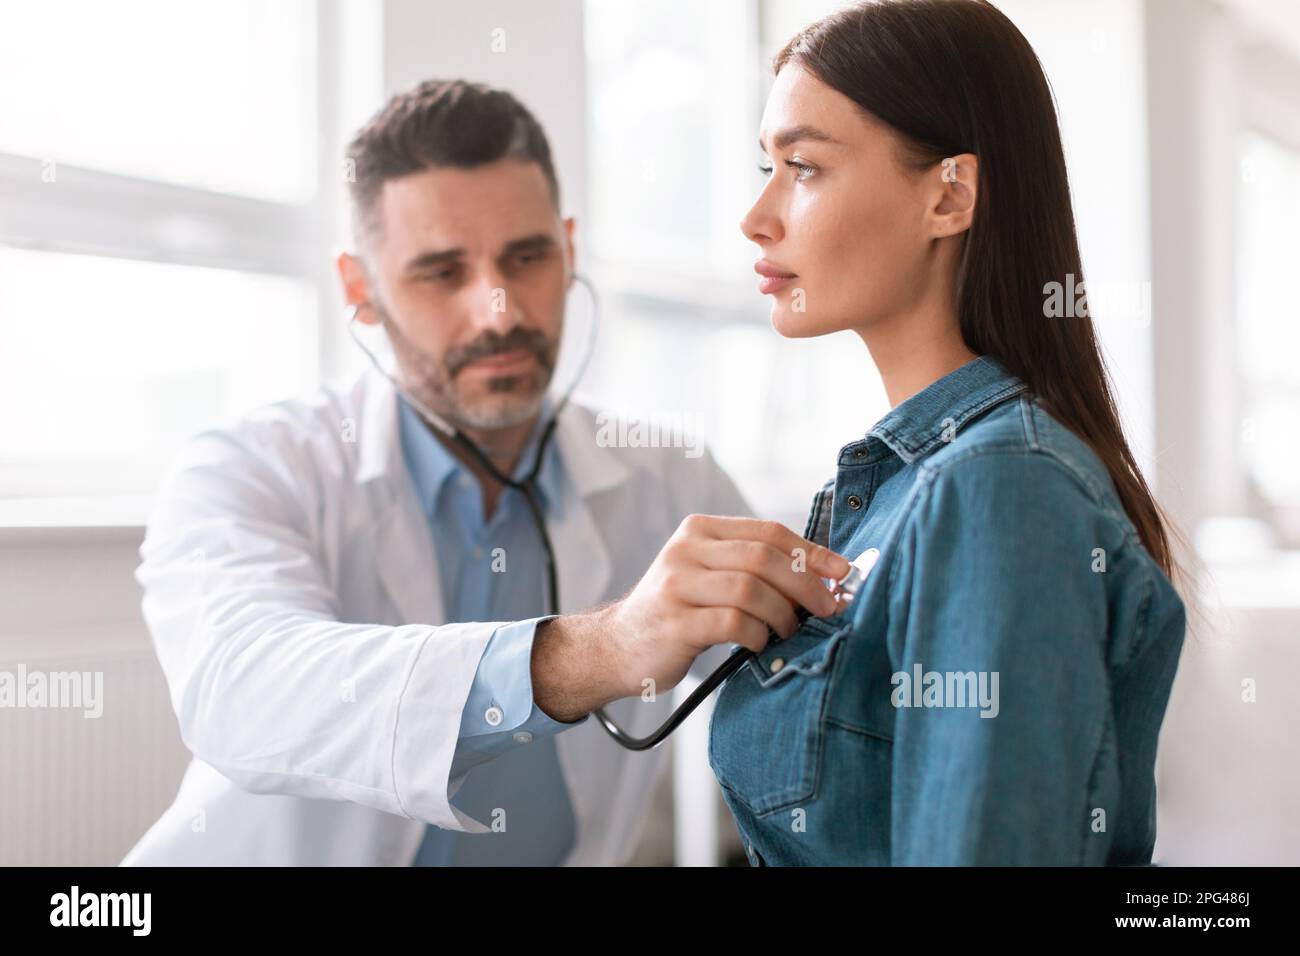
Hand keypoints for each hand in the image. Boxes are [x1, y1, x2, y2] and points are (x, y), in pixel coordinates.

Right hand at [599, 514, 850, 696]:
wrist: (617, 646)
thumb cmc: (677, 612)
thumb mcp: (708, 576)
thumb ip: (754, 569)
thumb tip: (823, 577)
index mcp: (700, 531)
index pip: (768, 531)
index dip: (812, 551)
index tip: (842, 573)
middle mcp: (685, 550)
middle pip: (764, 557)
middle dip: (806, 585)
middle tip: (827, 609)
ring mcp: (676, 585)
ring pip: (750, 589)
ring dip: (782, 614)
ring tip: (787, 631)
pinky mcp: (674, 622)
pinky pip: (732, 623)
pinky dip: (757, 635)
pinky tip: (758, 643)